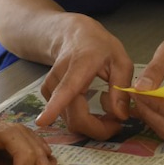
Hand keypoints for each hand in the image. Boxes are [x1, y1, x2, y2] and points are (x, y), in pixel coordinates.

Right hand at [34, 14, 133, 139]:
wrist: (73, 35)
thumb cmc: (99, 46)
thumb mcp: (120, 60)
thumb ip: (121, 87)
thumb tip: (120, 116)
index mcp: (80, 66)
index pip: (66, 89)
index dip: (55, 107)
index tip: (42, 121)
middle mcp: (60, 78)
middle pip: (75, 117)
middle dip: (98, 129)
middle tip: (117, 123)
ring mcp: (50, 87)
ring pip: (71, 121)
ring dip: (92, 125)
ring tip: (108, 111)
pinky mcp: (48, 95)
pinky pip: (67, 118)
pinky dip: (83, 120)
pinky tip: (93, 108)